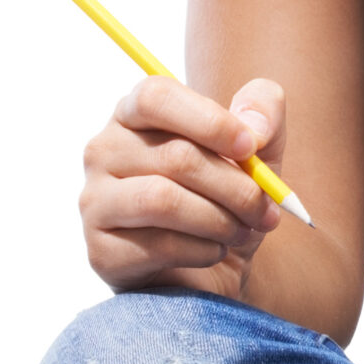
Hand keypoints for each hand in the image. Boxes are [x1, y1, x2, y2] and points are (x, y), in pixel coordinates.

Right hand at [79, 75, 285, 297]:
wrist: (211, 267)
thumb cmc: (228, 195)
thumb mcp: (259, 148)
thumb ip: (263, 113)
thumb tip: (253, 130)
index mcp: (135, 114)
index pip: (156, 97)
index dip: (210, 120)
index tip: (250, 146)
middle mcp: (105, 151)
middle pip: (175, 157)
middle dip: (237, 187)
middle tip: (267, 209)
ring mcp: (95, 202)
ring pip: (163, 201)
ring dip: (221, 220)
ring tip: (243, 231)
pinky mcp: (101, 251)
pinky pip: (158, 246)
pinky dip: (204, 251)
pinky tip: (215, 251)